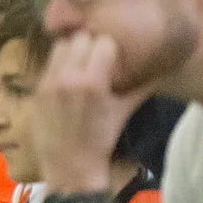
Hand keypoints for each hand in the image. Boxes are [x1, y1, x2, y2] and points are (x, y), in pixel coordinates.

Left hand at [32, 32, 140, 191]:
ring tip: (80, 62)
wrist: (71, 164)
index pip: (103, 42)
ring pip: (61, 45)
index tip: (113, 56)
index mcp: (93, 82)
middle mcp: (69, 77)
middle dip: (91, 45)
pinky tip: (66, 74)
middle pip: (80, 38)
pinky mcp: (37, 88)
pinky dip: (59, 63)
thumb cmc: (102, 139)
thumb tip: (164, 68)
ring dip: (72, 50)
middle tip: (96, 57)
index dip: (111, 48)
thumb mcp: (124, 111)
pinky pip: (48, 63)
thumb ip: (143, 87)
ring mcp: (50, 82)